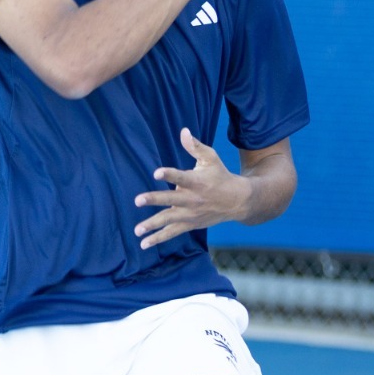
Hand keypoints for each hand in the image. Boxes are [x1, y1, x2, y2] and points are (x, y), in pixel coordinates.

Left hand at [133, 129, 253, 248]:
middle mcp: (192, 199)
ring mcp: (190, 214)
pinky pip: (172, 233)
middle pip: (170, 199)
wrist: (237, 201)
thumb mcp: (211, 158)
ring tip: (137, 230)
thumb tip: (183, 131)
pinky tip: (144, 243)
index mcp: (196, 181)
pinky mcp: (189, 224)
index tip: (156, 172)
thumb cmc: (220, 175)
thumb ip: (195, 146)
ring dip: (152, 224)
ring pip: (169, 220)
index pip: (181, 177)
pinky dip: (158, 238)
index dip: (169, 174)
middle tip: (138, 200)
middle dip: (154, 199)